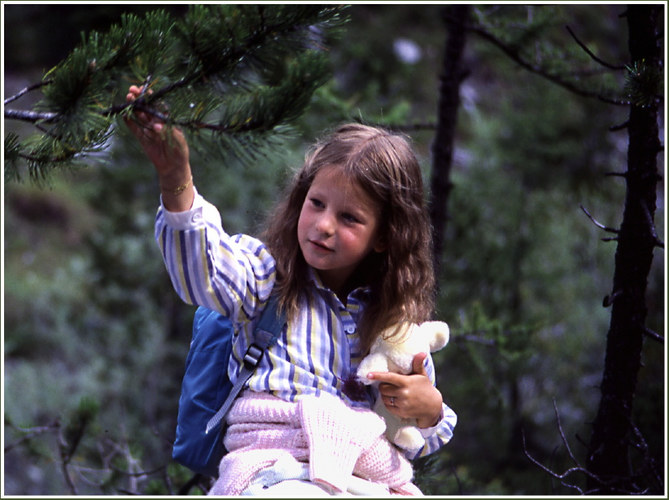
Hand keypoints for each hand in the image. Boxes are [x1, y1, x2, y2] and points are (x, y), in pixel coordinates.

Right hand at [124, 85, 192, 210]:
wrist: (173, 167)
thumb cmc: (180, 152)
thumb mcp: (178, 140)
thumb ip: (168, 131)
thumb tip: (155, 125)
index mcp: (167, 120)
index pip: (158, 105)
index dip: (152, 97)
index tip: (146, 89)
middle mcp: (157, 122)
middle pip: (147, 108)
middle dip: (140, 99)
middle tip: (132, 90)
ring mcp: (149, 130)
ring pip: (139, 116)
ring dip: (134, 107)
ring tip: (128, 98)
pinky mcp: (142, 138)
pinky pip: (134, 128)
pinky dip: (129, 122)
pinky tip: (124, 115)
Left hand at [366, 352, 442, 427]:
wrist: (433, 407)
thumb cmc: (425, 388)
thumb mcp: (422, 375)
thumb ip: (418, 364)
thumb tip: (422, 353)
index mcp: (407, 382)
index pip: (389, 377)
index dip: (378, 375)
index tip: (368, 374)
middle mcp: (404, 393)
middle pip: (383, 388)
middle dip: (383, 386)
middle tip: (389, 385)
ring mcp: (402, 404)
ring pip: (384, 398)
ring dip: (385, 395)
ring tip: (393, 392)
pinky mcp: (401, 412)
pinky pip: (388, 407)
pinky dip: (388, 403)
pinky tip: (395, 400)